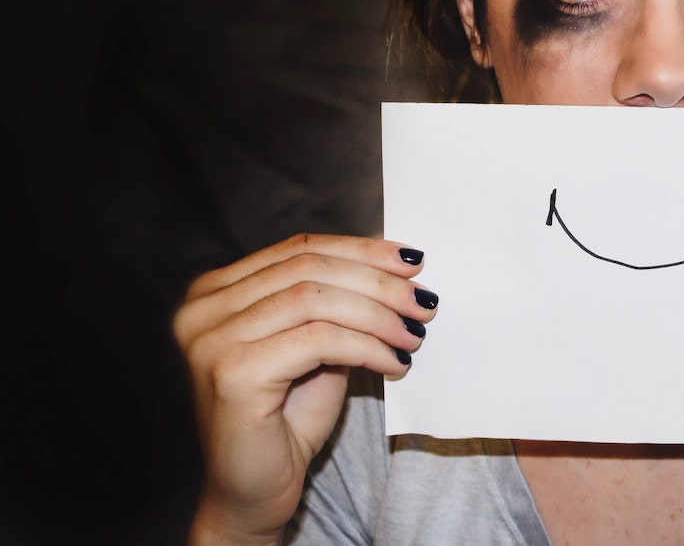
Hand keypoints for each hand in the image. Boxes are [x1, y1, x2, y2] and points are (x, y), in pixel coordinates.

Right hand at [172, 234, 438, 543]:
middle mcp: (202, 309)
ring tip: (414, 335)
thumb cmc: (285, 421)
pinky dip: (368, 347)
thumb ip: (338, 303)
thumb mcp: (316, 346)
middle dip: (378, 281)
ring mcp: (211, 339)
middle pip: (308, 268)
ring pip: (317, 300)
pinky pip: (320, 341)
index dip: (362, 250)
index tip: (413, 261)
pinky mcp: (231, 373)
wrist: (254, 492)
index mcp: (216, 291)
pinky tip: (394, 363)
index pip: (299, 250)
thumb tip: (397, 268)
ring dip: (379, 315)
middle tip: (423, 302)